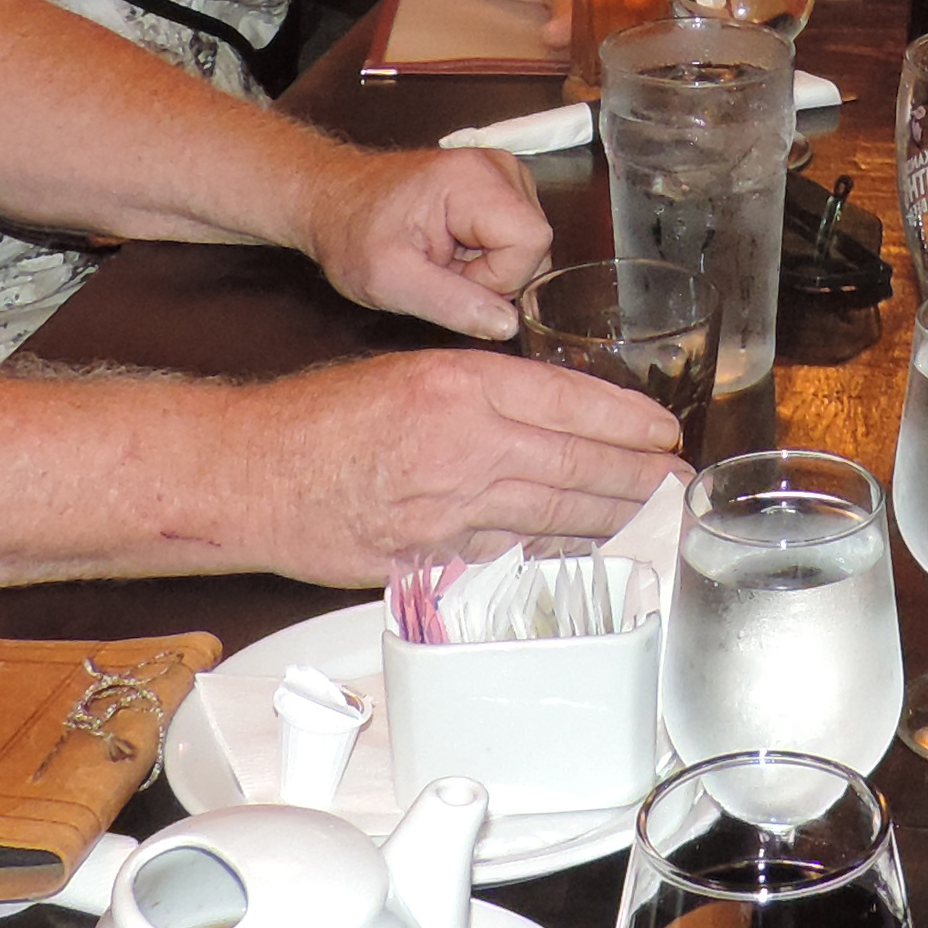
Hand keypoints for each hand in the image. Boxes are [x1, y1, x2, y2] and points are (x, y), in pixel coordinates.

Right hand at [239, 349, 686, 578]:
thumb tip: (546, 417)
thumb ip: (479, 394)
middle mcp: (462, 441)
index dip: (626, 420)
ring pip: (551, 511)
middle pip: (573, 462)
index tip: (662, 433)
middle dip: (635, 477)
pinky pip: (508, 550)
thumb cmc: (319, 418)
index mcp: (459, 383)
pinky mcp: (429, 554)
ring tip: (648, 517)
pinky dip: (552, 549)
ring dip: (608, 518)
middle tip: (676, 484)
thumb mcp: (407, 373)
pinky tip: (584, 548)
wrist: (251, 471)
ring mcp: (447, 505)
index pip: (569, 400)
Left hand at [305, 143, 557, 337]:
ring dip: (491, 268)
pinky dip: (489, 256)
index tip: (450, 280)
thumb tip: (508, 325)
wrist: (334, 201)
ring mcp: (502, 173)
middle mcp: (497, 167)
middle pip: (534, 243)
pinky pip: (518, 236)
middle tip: (441, 274)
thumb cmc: (353, 233)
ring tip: (442, 262)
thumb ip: (451, 304)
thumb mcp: (390, 280)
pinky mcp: (500, 185)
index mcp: (473, 179)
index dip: (499, 278)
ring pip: (529, 244)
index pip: (531, 242)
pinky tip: (452, 252)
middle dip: (494, 276)